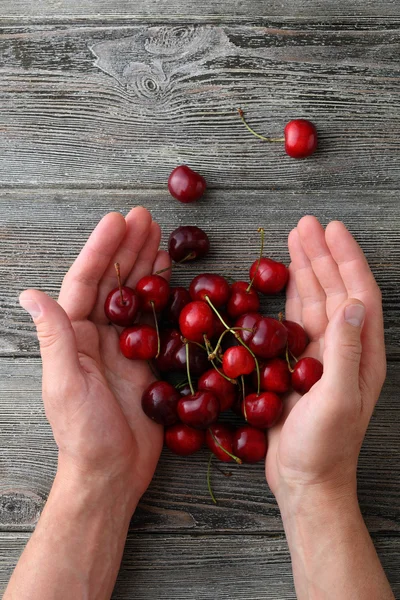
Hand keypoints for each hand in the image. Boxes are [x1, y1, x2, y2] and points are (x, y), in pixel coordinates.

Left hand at [19, 207, 170, 509]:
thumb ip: (54, 337)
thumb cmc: (83, 434)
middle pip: (111, 282)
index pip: (86, 283)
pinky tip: (168, 276)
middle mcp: (94, 335)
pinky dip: (160, 295)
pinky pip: (152, 319)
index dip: (101, 250)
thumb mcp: (65, 384)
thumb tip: (29, 293)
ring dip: (144, 264)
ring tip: (158, 235)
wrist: (112, 470)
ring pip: (132, 295)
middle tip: (146, 217)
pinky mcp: (142, 360)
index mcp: (72, 336)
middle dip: (127, 247)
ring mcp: (119, 346)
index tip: (118, 220)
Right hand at [266, 216, 385, 506]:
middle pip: (335, 290)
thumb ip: (346, 352)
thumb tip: (354, 304)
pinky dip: (291, 296)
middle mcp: (344, 348)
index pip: (358, 294)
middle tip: (306, 224)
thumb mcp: (338, 399)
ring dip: (306, 269)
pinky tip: (286, 279)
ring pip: (314, 301)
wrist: (304, 479)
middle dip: (322, 255)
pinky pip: (294, 321)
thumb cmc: (324, 447)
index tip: (332, 229)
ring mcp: (320, 355)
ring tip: (295, 239)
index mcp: (362, 354)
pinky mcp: (296, 364)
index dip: (346, 259)